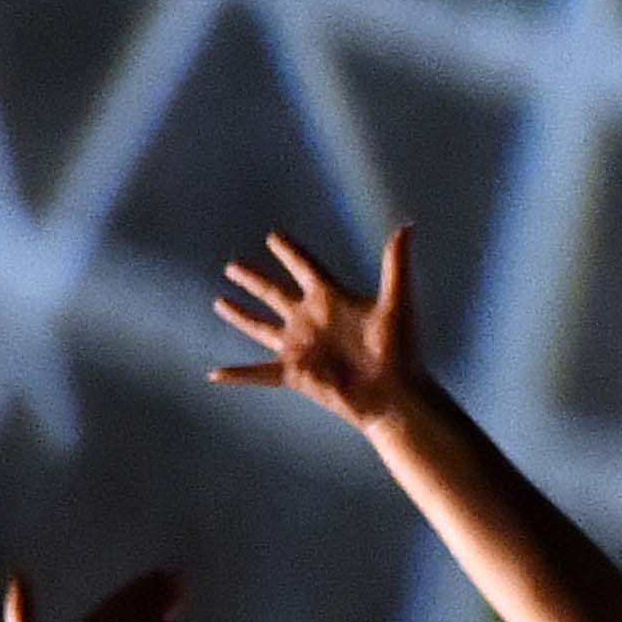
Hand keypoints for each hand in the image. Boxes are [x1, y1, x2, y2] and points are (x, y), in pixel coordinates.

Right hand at [208, 224, 414, 427]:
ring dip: (240, 315)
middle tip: (232, 265)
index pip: (304, 266)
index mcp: (331, 298)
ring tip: (219, 302)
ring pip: (260, 326)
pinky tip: (215, 374)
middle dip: (253, 279)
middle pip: (273, 292)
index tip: (274, 237)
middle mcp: (310, 319)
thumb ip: (395, 264)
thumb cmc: (401, 349)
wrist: (396, 393)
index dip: (289, 251)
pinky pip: (258, 373)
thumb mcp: (397, 302)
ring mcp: (300, 346)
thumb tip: (406, 227)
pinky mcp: (295, 373)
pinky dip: (237, 374)